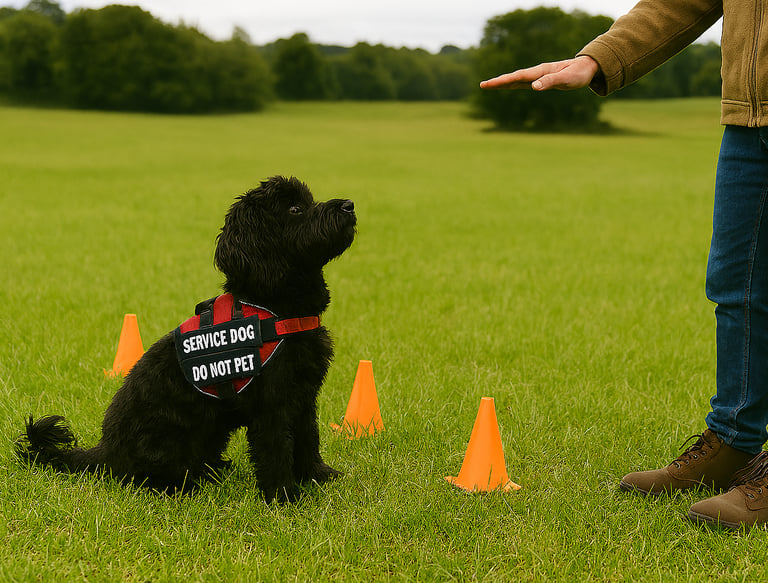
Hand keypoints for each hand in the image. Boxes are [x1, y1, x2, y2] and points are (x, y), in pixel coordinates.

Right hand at [480, 56, 598, 90]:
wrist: (586, 68)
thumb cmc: (577, 74)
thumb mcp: (566, 80)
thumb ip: (550, 82)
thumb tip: (533, 87)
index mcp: (540, 72)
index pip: (517, 77)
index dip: (502, 81)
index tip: (489, 84)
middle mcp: (536, 73)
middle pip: (513, 77)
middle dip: (498, 82)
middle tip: (482, 85)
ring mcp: (538, 76)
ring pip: (516, 80)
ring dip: (502, 83)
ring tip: (489, 85)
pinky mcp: (541, 80)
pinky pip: (522, 82)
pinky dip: (512, 84)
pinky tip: (507, 86)